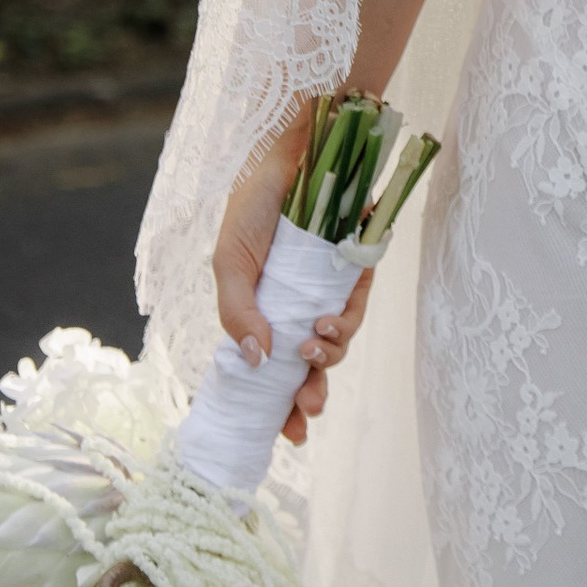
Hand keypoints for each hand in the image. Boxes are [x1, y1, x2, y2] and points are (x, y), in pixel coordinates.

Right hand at [213, 106, 373, 447]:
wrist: (293, 151)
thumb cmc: (252, 204)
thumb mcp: (230, 262)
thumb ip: (238, 312)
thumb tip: (256, 362)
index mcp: (261, 311)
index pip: (272, 369)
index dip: (281, 405)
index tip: (291, 435)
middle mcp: (295, 306)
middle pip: (308, 367)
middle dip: (310, 393)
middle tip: (309, 405)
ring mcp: (325, 290)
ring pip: (336, 344)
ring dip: (327, 359)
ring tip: (312, 350)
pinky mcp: (355, 270)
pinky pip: (356, 308)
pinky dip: (345, 324)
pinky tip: (328, 324)